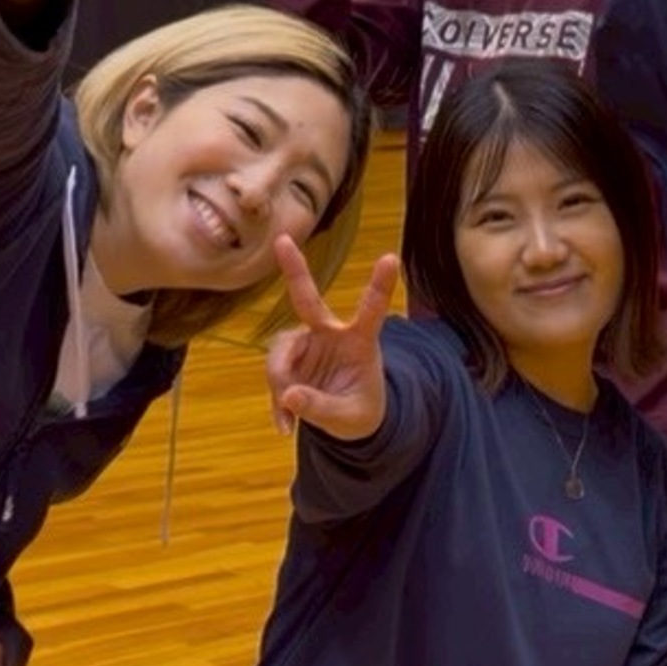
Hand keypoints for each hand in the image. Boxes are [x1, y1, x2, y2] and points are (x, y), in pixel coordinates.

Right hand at [265, 236, 398, 440]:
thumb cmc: (360, 411)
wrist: (348, 420)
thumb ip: (322, 408)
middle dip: (294, 269)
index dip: (381, 285)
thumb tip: (289, 397)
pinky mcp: (290, 358)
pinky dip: (277, 401)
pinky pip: (274, 374)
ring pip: (280, 353)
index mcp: (361, 342)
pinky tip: (286, 426)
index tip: (392, 258)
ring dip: (280, 382)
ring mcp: (307, 343)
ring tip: (291, 417)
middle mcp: (331, 334)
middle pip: (308, 299)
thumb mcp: (350, 419)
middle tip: (282, 239)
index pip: (372, 310)